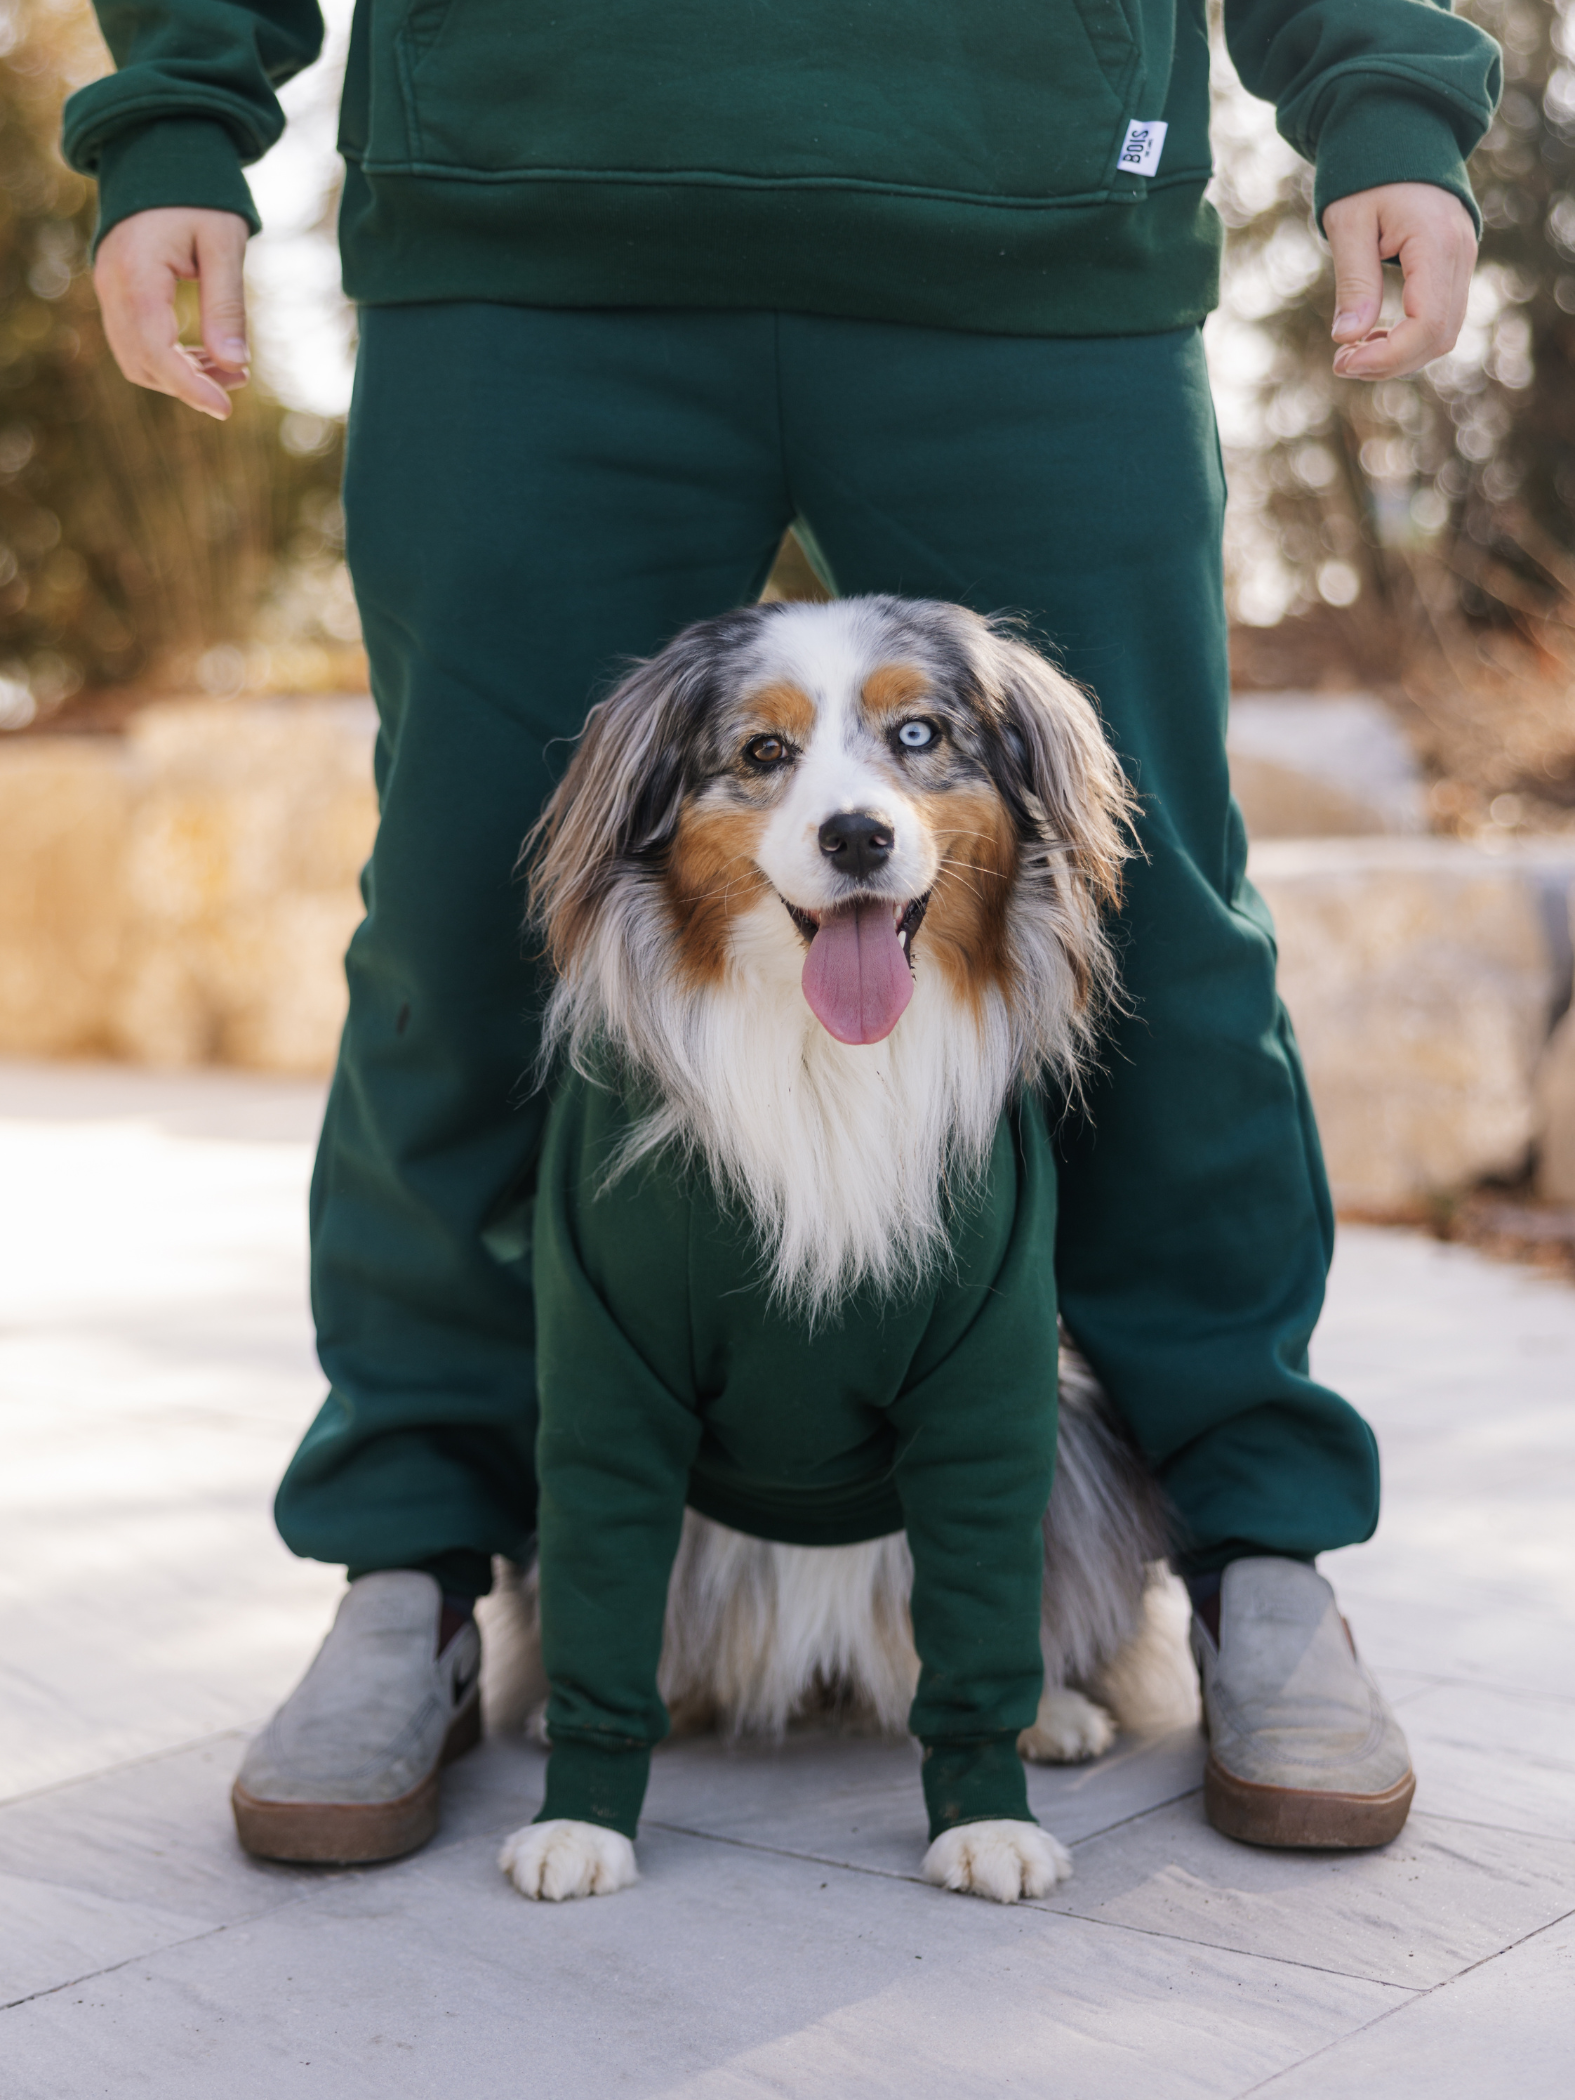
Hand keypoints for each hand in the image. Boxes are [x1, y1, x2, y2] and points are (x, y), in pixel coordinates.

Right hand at [93, 207, 251, 419]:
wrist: (160, 157)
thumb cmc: (198, 196)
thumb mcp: (223, 245)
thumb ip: (227, 304)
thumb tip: (234, 365)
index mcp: (136, 273)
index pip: (155, 350)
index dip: (189, 387)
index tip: (225, 410)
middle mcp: (112, 286)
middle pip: (142, 362)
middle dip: (190, 384)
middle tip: (239, 380)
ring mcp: (108, 290)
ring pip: (136, 359)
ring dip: (181, 376)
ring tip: (230, 369)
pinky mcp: (116, 293)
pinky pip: (136, 343)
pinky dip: (170, 360)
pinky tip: (208, 356)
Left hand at [1324, 183, 1477, 380]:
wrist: (1401, 134)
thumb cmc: (1369, 174)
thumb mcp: (1349, 224)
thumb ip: (1354, 282)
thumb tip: (1348, 338)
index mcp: (1436, 242)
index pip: (1426, 325)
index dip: (1387, 356)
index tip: (1342, 361)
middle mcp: (1461, 254)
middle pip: (1439, 338)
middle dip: (1390, 362)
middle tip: (1341, 362)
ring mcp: (1463, 261)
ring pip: (1443, 334)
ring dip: (1399, 356)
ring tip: (1352, 352)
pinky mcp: (1454, 267)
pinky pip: (1440, 319)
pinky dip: (1409, 339)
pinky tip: (1373, 336)